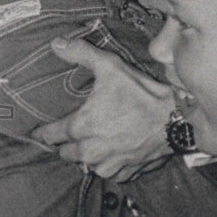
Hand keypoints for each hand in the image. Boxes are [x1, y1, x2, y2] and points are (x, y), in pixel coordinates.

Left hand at [31, 37, 174, 181]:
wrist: (176, 118)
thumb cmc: (141, 93)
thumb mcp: (111, 66)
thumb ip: (81, 53)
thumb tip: (55, 44)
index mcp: (81, 127)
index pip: (50, 136)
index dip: (43, 132)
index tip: (40, 131)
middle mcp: (90, 151)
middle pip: (66, 153)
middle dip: (68, 143)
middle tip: (75, 131)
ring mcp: (108, 165)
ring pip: (87, 165)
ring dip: (89, 156)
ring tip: (95, 142)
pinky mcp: (126, 172)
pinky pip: (109, 173)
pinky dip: (110, 164)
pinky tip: (115, 152)